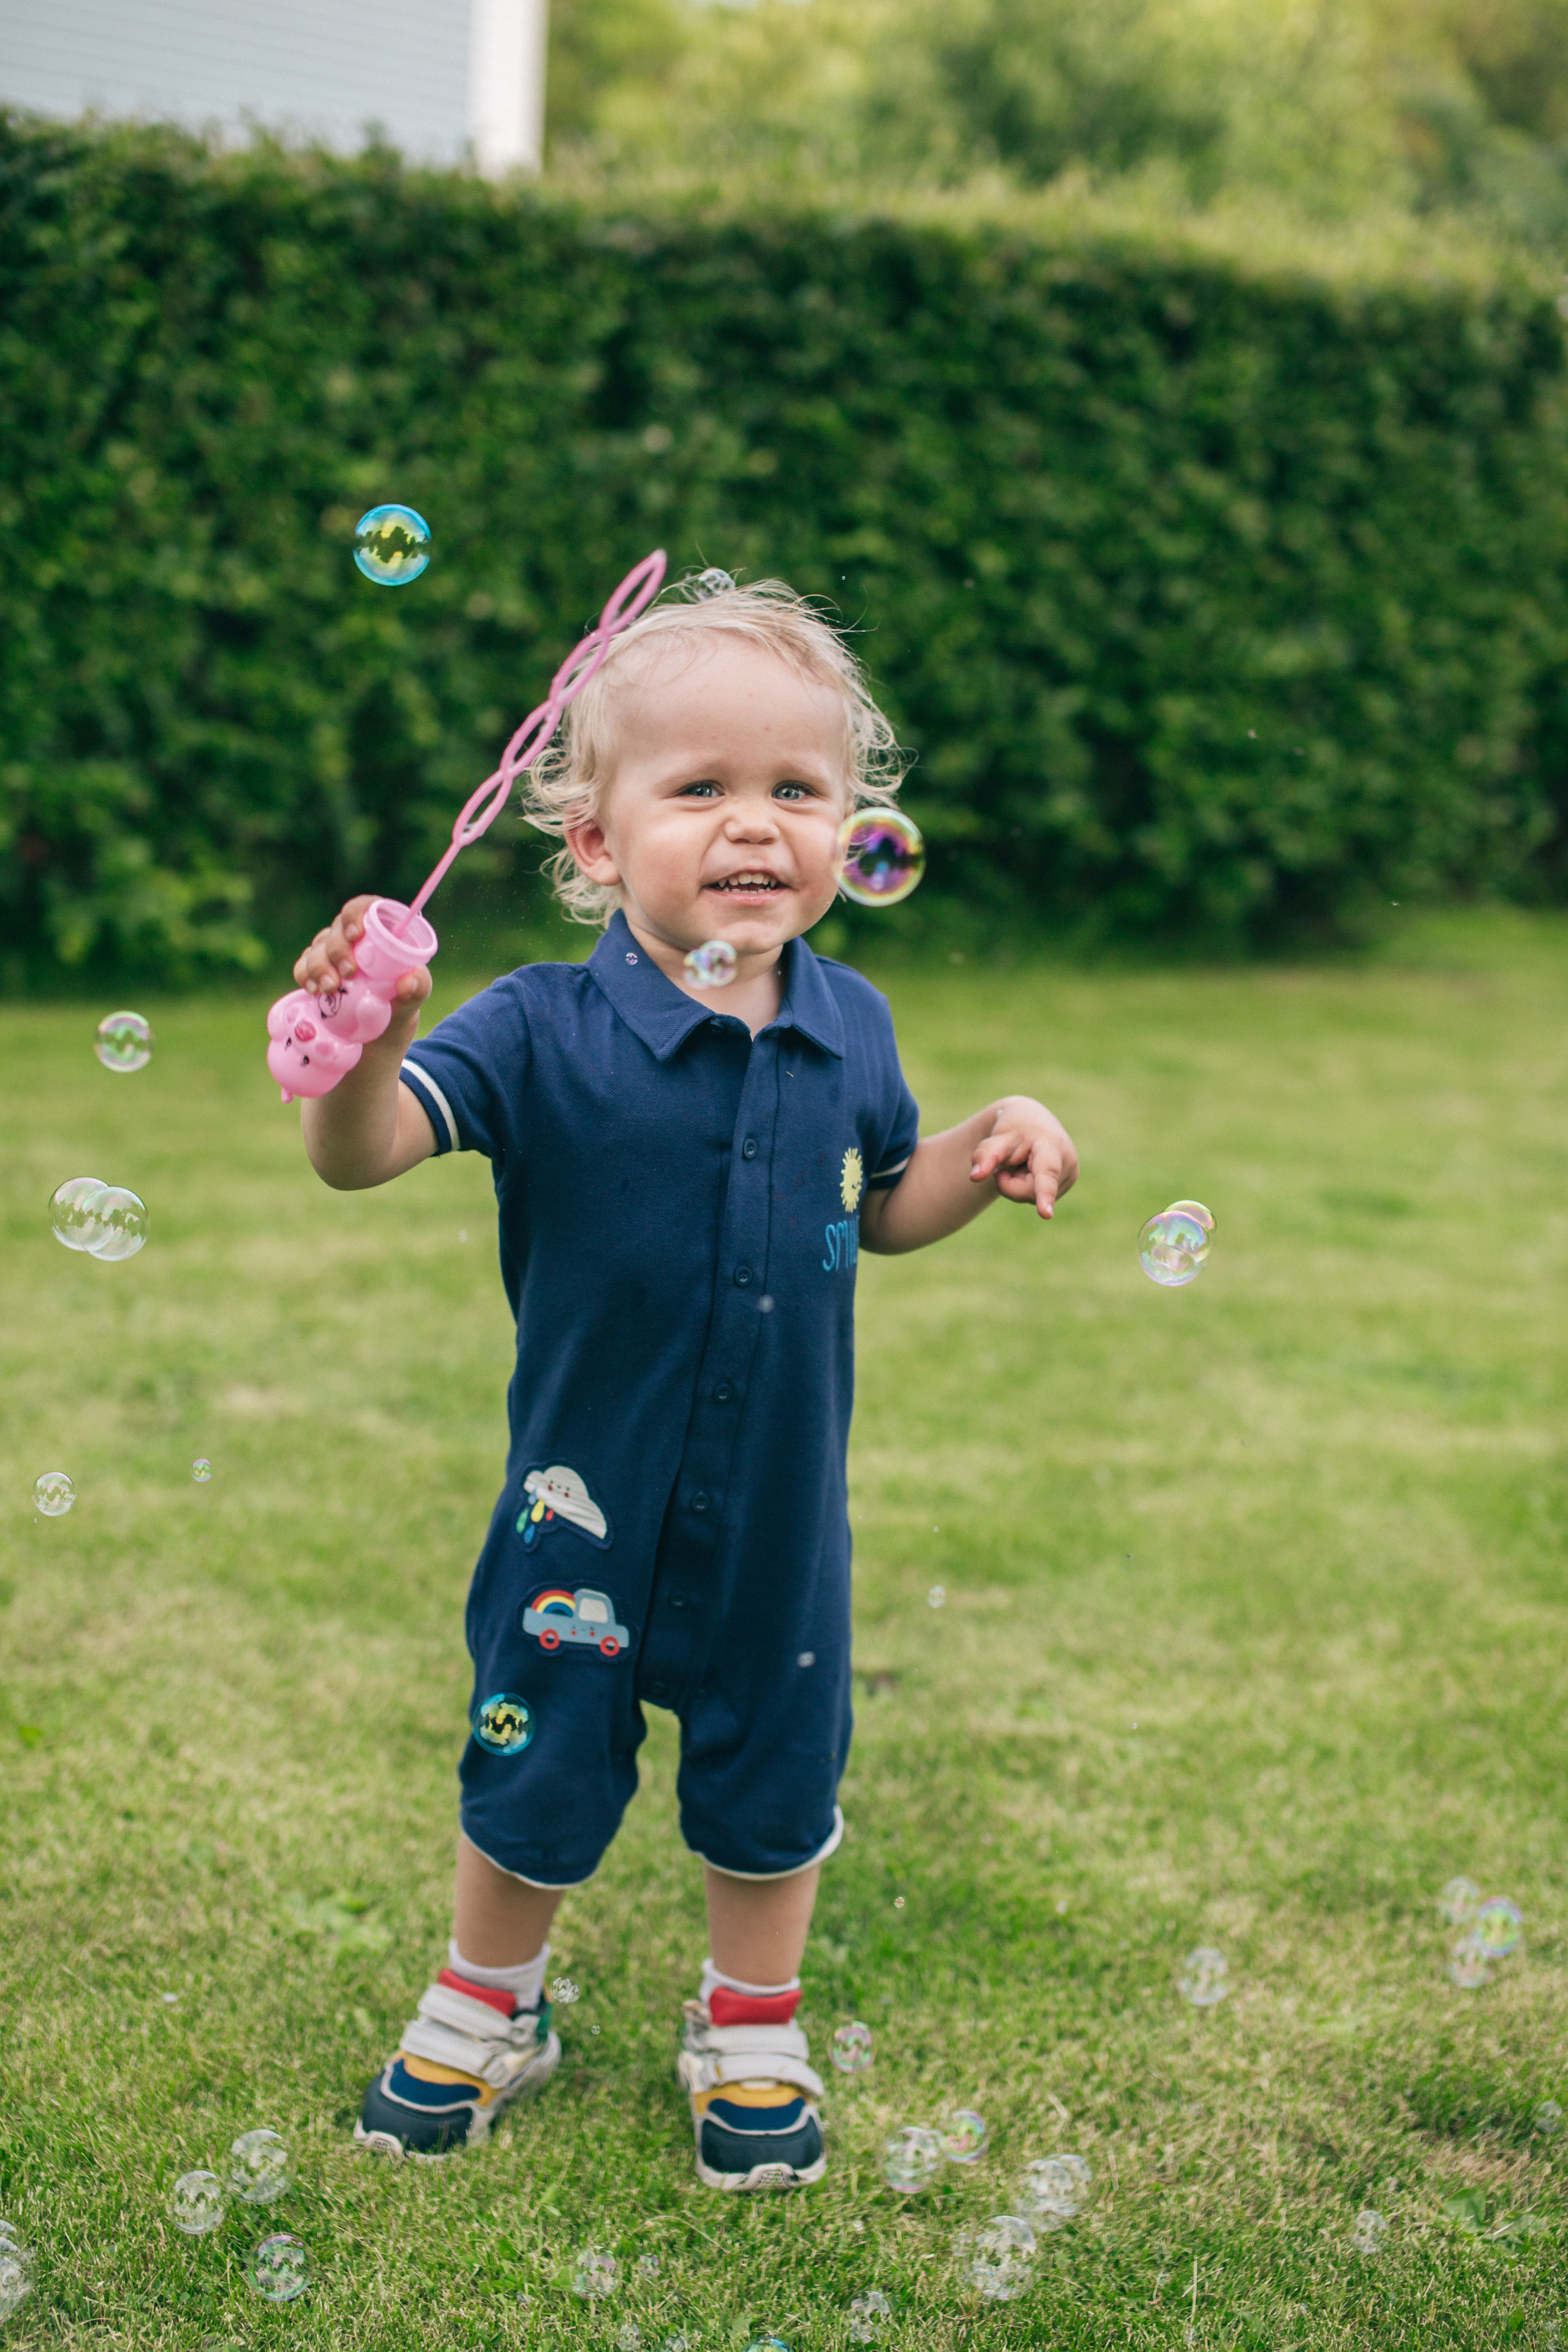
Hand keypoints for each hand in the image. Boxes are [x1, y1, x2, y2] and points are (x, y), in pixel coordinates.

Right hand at [293, 894, 432, 1014]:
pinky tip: (312, 989)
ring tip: (331, 988)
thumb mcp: (418, 992)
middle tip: (349, 972)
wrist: (384, 1023)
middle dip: (338, 950)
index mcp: (379, 928)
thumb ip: (419, 985)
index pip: (363, 907)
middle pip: (337, 930)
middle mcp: (352, 935)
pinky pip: (303, 966)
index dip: (355, 915)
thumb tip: (408, 981)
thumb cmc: (403, 997)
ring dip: (319, 967)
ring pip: (317, 948)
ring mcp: (331, 951)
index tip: (355, 934)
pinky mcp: (317, 969)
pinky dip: (304, 976)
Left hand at [969, 1096, 1078, 1219]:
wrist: (1033, 1120)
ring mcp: (1070, 1176)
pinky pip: (1037, 1198)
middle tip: (1005, 1165)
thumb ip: (985, 1155)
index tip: (1046, 1215)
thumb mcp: (997, 1137)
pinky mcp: (1066, 1184)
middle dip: (1010, 1183)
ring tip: (1023, 1163)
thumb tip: (975, 1177)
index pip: (1046, 1173)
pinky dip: (1027, 1188)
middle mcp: (1067, 1162)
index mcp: (1051, 1145)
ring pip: (1033, 1198)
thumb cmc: (1015, 1129)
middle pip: (1029, 1193)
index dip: (1044, 1194)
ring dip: (1019, 1185)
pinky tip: (1031, 1171)